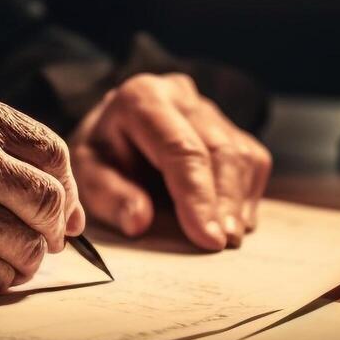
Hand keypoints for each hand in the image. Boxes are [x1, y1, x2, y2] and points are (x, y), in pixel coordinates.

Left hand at [68, 73, 271, 249]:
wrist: (112, 132)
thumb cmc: (101, 155)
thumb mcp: (86, 174)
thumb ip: (108, 195)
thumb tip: (139, 221)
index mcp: (142, 98)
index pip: (180, 149)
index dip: (197, 195)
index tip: (208, 238)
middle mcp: (181, 95)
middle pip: (219, 150)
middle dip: (223, 201)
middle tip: (223, 244)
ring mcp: (209, 109)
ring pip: (241, 155)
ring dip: (238, 202)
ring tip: (230, 238)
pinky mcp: (230, 127)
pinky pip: (252, 161)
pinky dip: (247, 195)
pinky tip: (233, 221)